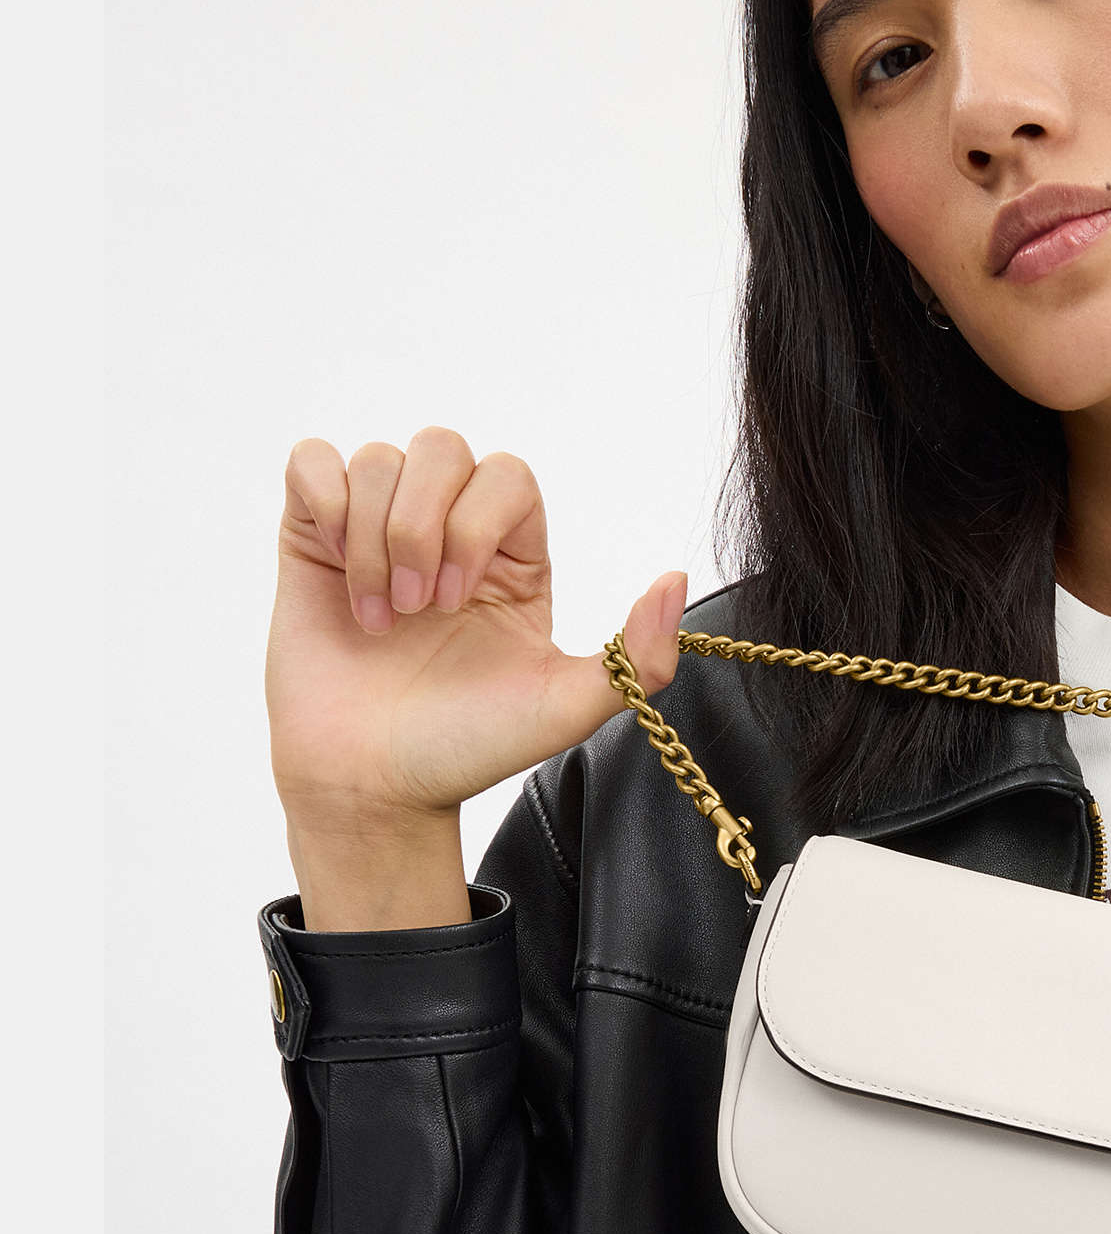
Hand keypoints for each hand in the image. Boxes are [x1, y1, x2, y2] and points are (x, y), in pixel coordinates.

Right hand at [267, 427, 687, 836]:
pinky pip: (313, 462)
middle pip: (442, 447)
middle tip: (419, 609)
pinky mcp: (313, 542)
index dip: (479, 523)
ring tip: (378, 616)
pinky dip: (324, 505)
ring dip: (373, 537)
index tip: (459, 601)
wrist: (373, 786)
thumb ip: (637, 657)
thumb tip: (675, 580)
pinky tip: (336, 573)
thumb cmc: (466, 747)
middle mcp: (446, 534)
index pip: (508, 476)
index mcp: (513, 559)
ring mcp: (377, 534)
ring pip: (380, 459)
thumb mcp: (568, 708)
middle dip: (424, 525)